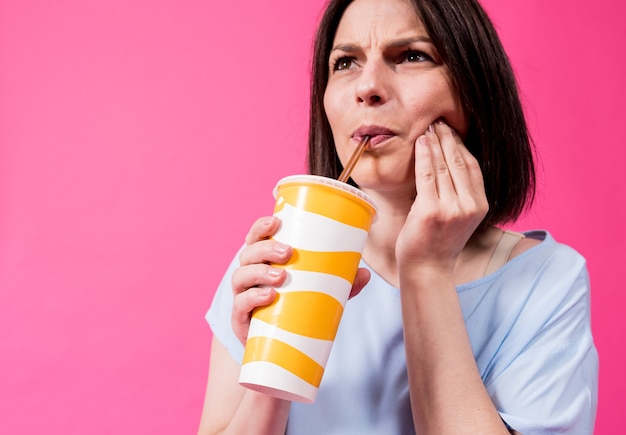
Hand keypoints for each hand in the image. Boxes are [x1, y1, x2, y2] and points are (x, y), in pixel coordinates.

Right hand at [231, 216, 370, 344]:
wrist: (277, 349)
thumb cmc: (295, 309)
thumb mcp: (320, 292)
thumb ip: (341, 283)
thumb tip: (365, 274)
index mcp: (263, 261)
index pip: (255, 238)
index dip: (261, 227)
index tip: (276, 221)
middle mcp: (248, 275)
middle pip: (248, 253)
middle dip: (265, 249)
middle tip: (288, 252)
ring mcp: (241, 296)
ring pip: (240, 276)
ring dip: (259, 272)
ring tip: (281, 276)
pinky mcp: (240, 320)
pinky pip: (239, 306)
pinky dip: (252, 298)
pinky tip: (269, 296)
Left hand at [395, 121, 487, 273]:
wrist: (426, 269)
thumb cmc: (437, 242)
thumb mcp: (459, 216)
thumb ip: (461, 193)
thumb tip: (451, 160)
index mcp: (480, 206)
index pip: (472, 166)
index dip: (461, 145)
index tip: (451, 130)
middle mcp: (469, 206)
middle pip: (459, 162)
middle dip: (448, 138)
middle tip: (438, 121)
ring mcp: (451, 209)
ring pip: (443, 166)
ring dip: (435, 142)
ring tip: (428, 127)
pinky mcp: (431, 211)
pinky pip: (427, 175)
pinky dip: (424, 155)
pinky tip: (421, 142)